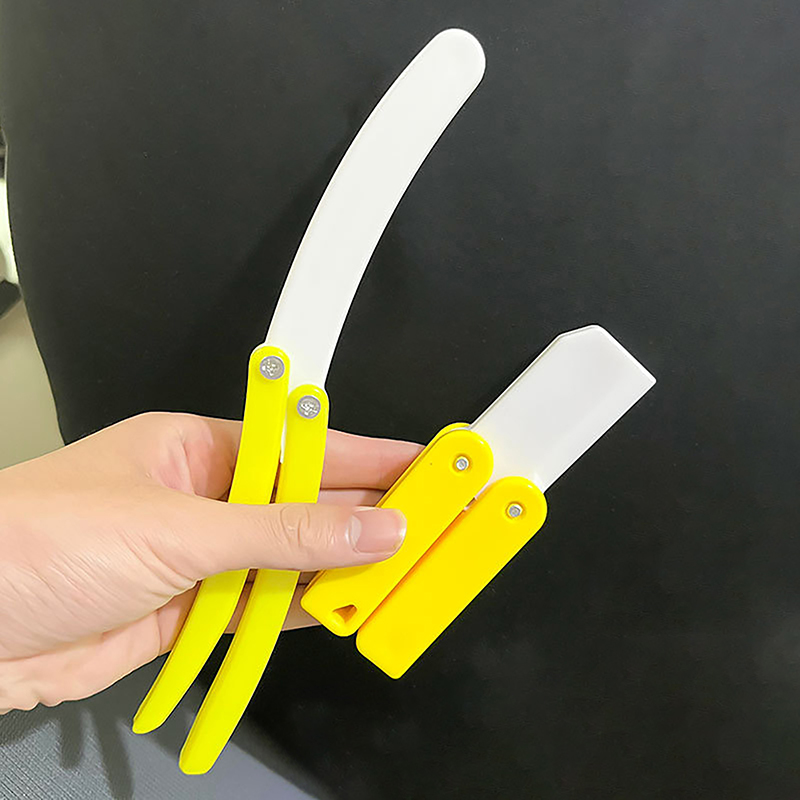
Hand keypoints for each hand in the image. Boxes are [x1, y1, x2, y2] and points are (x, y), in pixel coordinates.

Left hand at [0, 412, 419, 712]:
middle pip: (300, 507)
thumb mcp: (177, 531)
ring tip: (408, 571)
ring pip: (286, 561)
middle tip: (435, 523)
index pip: (301, 448)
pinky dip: (303, 612)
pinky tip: (349, 610)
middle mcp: (202, 499)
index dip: (368, 456)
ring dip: (340, 570)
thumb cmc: (50, 545)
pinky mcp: (187, 613)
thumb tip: (377, 531)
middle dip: (364, 517)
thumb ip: (283, 537)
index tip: (427, 462)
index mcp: (196, 450)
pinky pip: (260, 608)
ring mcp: (196, 558)